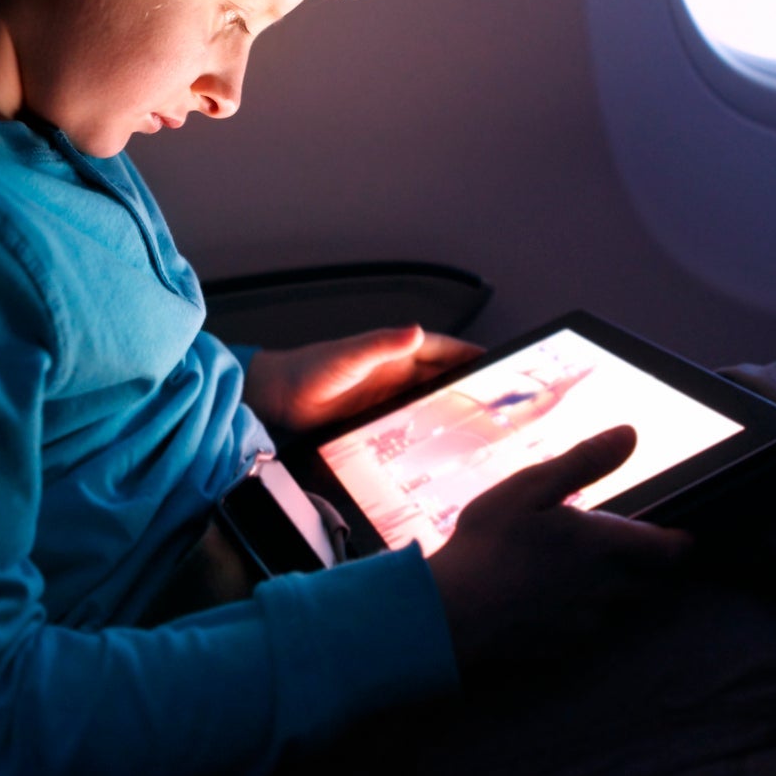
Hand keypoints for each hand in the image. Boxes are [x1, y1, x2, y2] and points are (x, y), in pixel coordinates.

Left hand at [242, 325, 482, 434]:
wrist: (278, 398)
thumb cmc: (308, 370)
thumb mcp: (349, 357)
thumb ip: (382, 345)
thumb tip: (415, 332)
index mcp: (393, 352)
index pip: (442, 350)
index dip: (469, 355)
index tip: (495, 362)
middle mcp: (395, 372)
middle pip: (441, 378)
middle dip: (468, 385)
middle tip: (496, 400)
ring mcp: (387, 396)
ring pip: (429, 402)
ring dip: (450, 409)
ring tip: (478, 425)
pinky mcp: (377, 417)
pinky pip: (411, 423)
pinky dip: (427, 429)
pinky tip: (440, 443)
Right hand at [427, 426, 691, 676]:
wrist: (452, 612)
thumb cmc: (490, 542)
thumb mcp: (532, 486)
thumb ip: (585, 462)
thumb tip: (630, 434)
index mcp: (602, 545)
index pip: (664, 550)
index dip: (677, 544)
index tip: (683, 540)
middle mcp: (603, 588)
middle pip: (647, 585)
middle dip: (646, 571)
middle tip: (631, 555)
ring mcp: (582, 624)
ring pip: (617, 612)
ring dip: (612, 596)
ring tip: (587, 579)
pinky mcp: (560, 649)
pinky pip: (586, 635)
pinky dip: (580, 619)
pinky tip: (553, 606)